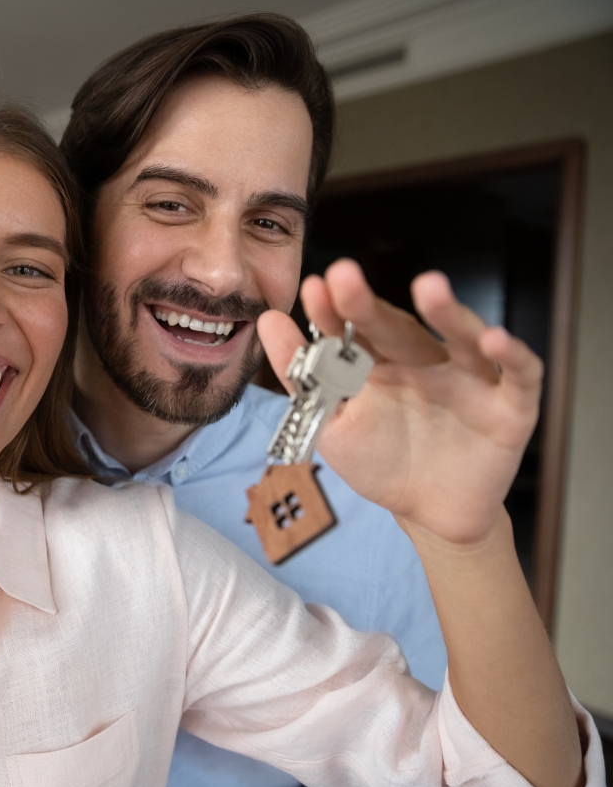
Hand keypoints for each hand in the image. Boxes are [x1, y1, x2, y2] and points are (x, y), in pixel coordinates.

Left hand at [257, 259, 542, 544]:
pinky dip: (513, 355)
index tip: (312, 288)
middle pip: (398, 328)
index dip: (334, 309)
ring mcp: (468, 378)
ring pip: (462, 336)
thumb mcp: (330, 421)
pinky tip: (495, 340)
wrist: (429, 512)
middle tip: (343, 274)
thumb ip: (302, 373)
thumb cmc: (379, 460)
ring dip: (448, 311)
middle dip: (370, 304)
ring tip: (429, 286)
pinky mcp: (509, 405)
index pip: (354, 329)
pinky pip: (518, 374)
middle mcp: (424, 359)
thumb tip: (268, 319)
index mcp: (380, 362)